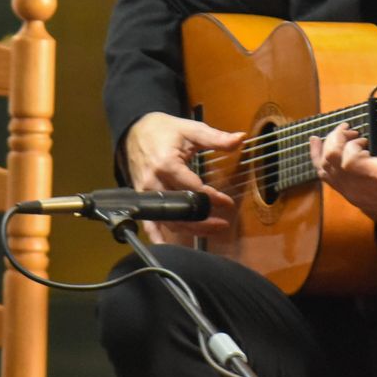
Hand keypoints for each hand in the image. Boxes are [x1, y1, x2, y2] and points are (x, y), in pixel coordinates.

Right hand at [123, 112, 243, 239]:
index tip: (228, 203)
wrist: (136, 130)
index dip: (213, 198)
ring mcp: (146, 192)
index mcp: (167, 164)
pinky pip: (148, 221)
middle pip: (181, 209)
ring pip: (168, 219)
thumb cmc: (164, 130)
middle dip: (203, 220)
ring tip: (211, 230)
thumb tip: (240, 138)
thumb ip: (216, 138)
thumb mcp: (192, 130)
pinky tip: (165, 246)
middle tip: (223, 224)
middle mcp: (154, 182)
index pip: (194, 189)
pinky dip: (156, 235)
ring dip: (190, 229)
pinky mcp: (142, 198)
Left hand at [309, 124, 376, 233]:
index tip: (364, 137)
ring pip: (323, 168)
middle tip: (350, 131)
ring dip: (327, 146)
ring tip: (338, 134)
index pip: (350, 160)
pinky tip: (317, 143)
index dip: (351, 144)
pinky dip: (318, 158)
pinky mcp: (349, 195)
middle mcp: (362, 187)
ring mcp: (353, 192)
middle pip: (331, 161)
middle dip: (336, 139)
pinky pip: (325, 176)